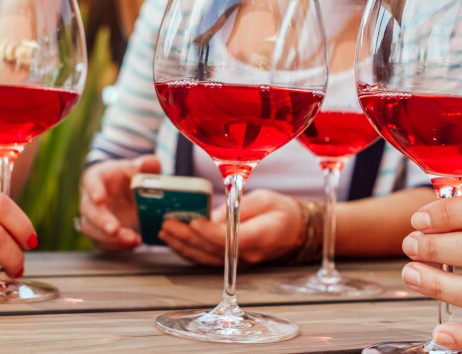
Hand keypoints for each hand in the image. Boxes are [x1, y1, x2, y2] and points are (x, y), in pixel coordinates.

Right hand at [78, 155, 160, 250]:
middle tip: (115, 229)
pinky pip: (101, 243)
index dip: (94, 190)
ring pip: (91, 230)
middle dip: (102, 221)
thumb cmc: (127, 176)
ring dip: (109, 238)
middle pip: (89, 210)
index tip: (100, 198)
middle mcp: (89, 199)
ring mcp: (91, 218)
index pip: (91, 182)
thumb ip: (146, 165)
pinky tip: (132, 245)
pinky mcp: (98, 233)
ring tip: (132, 239)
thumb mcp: (137, 168)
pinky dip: (115, 247)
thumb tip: (151, 163)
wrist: (122, 191)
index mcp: (96, 178)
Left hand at [160, 189, 302, 265]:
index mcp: (261, 236)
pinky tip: (175, 241)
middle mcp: (249, 254)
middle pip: (213, 250)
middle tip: (168, 224)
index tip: (193, 221)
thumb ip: (238, 206)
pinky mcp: (233, 261)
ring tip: (165, 232)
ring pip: (207, 258)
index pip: (231, 239)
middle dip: (188, 238)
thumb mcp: (263, 198)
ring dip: (183, 246)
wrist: (296, 230)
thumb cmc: (281, 211)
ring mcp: (241, 262)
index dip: (209, 232)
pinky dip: (189, 250)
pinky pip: (208, 258)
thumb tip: (213, 214)